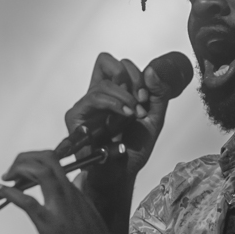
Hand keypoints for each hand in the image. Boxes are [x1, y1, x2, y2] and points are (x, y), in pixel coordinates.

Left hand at [0, 150, 131, 233]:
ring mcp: (59, 207)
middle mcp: (69, 193)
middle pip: (47, 159)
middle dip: (25, 157)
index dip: (36, 159)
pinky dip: (10, 193)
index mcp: (76, 191)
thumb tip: (81, 177)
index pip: (56, 162)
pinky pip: (27, 201)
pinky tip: (0, 191)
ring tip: (6, 176)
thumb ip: (82, 192)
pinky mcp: (49, 224)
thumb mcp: (91, 211)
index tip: (24, 166)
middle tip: (12, 169)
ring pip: (40, 171)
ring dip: (19, 168)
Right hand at [64, 53, 174, 183]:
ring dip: (124, 96)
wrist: (122, 171)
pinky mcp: (76, 116)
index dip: (135, 74)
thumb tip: (151, 70)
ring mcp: (86, 104)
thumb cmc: (134, 148)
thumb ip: (158, 93)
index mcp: (115, 92)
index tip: (146, 96)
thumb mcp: (154, 118)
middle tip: (140, 99)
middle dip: (130, 77)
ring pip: (103, 83)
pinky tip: (125, 114)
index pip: (120, 65)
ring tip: (133, 113)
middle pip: (106, 61)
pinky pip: (92, 98)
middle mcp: (99, 95)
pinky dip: (112, 103)